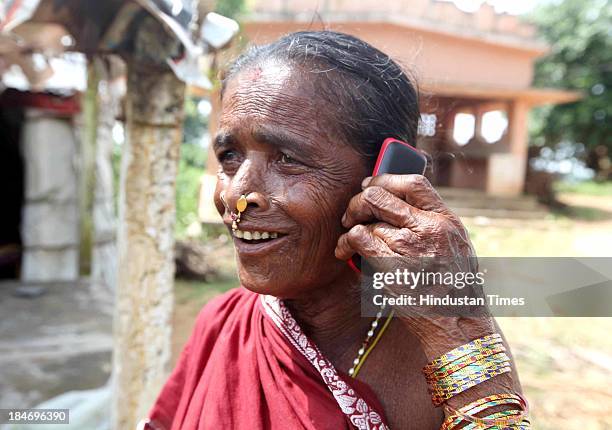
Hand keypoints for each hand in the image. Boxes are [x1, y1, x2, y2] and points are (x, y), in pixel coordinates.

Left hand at [334, 174, 493, 356]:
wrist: (458, 323)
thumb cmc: (453, 289)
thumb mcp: (454, 246)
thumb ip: (429, 223)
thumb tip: (394, 205)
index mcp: (446, 220)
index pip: (413, 182)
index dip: (385, 178)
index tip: (369, 185)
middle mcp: (428, 227)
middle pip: (379, 195)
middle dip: (357, 202)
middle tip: (350, 215)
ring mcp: (410, 245)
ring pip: (366, 220)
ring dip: (349, 228)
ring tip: (346, 241)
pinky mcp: (391, 265)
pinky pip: (358, 238)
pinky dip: (345, 243)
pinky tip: (344, 252)